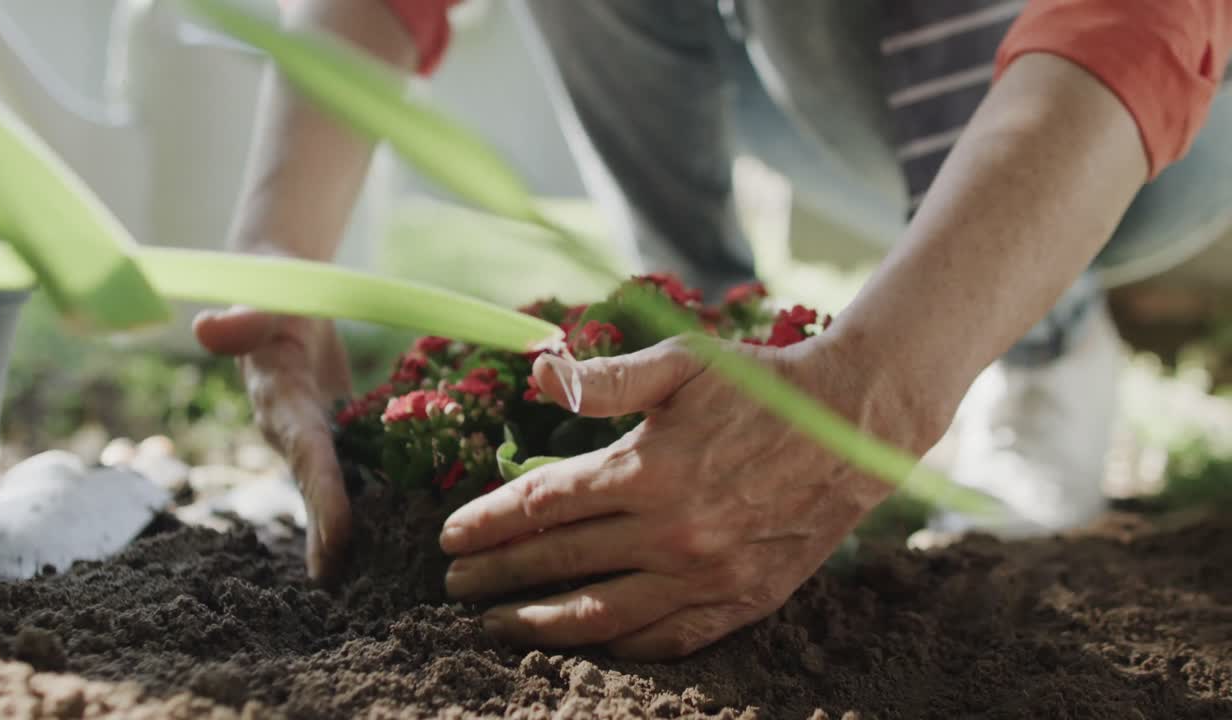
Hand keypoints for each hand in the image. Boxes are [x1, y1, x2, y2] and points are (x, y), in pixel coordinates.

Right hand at [194, 306, 352, 581]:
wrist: (281, 295)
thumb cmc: (278, 293)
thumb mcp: (267, 296)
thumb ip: (244, 316)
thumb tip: (207, 327)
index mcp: (280, 401)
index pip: (306, 456)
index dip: (323, 498)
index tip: (340, 540)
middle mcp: (293, 428)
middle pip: (315, 488)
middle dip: (330, 535)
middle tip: (346, 586)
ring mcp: (312, 434)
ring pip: (331, 488)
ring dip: (346, 531)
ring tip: (369, 578)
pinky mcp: (332, 431)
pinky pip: (350, 470)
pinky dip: (369, 499)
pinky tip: (397, 529)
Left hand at [439, 334, 941, 659]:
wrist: (853, 426)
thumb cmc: (762, 385)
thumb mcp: (684, 360)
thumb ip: (608, 378)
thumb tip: (538, 378)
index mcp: (648, 468)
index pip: (543, 504)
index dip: (488, 521)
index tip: (449, 535)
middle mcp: (671, 530)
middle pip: (558, 561)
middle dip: (495, 575)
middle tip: (451, 584)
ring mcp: (707, 575)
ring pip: (602, 613)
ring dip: (538, 621)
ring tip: (495, 624)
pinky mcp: (742, 601)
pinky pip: (666, 639)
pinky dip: (617, 644)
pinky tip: (586, 639)